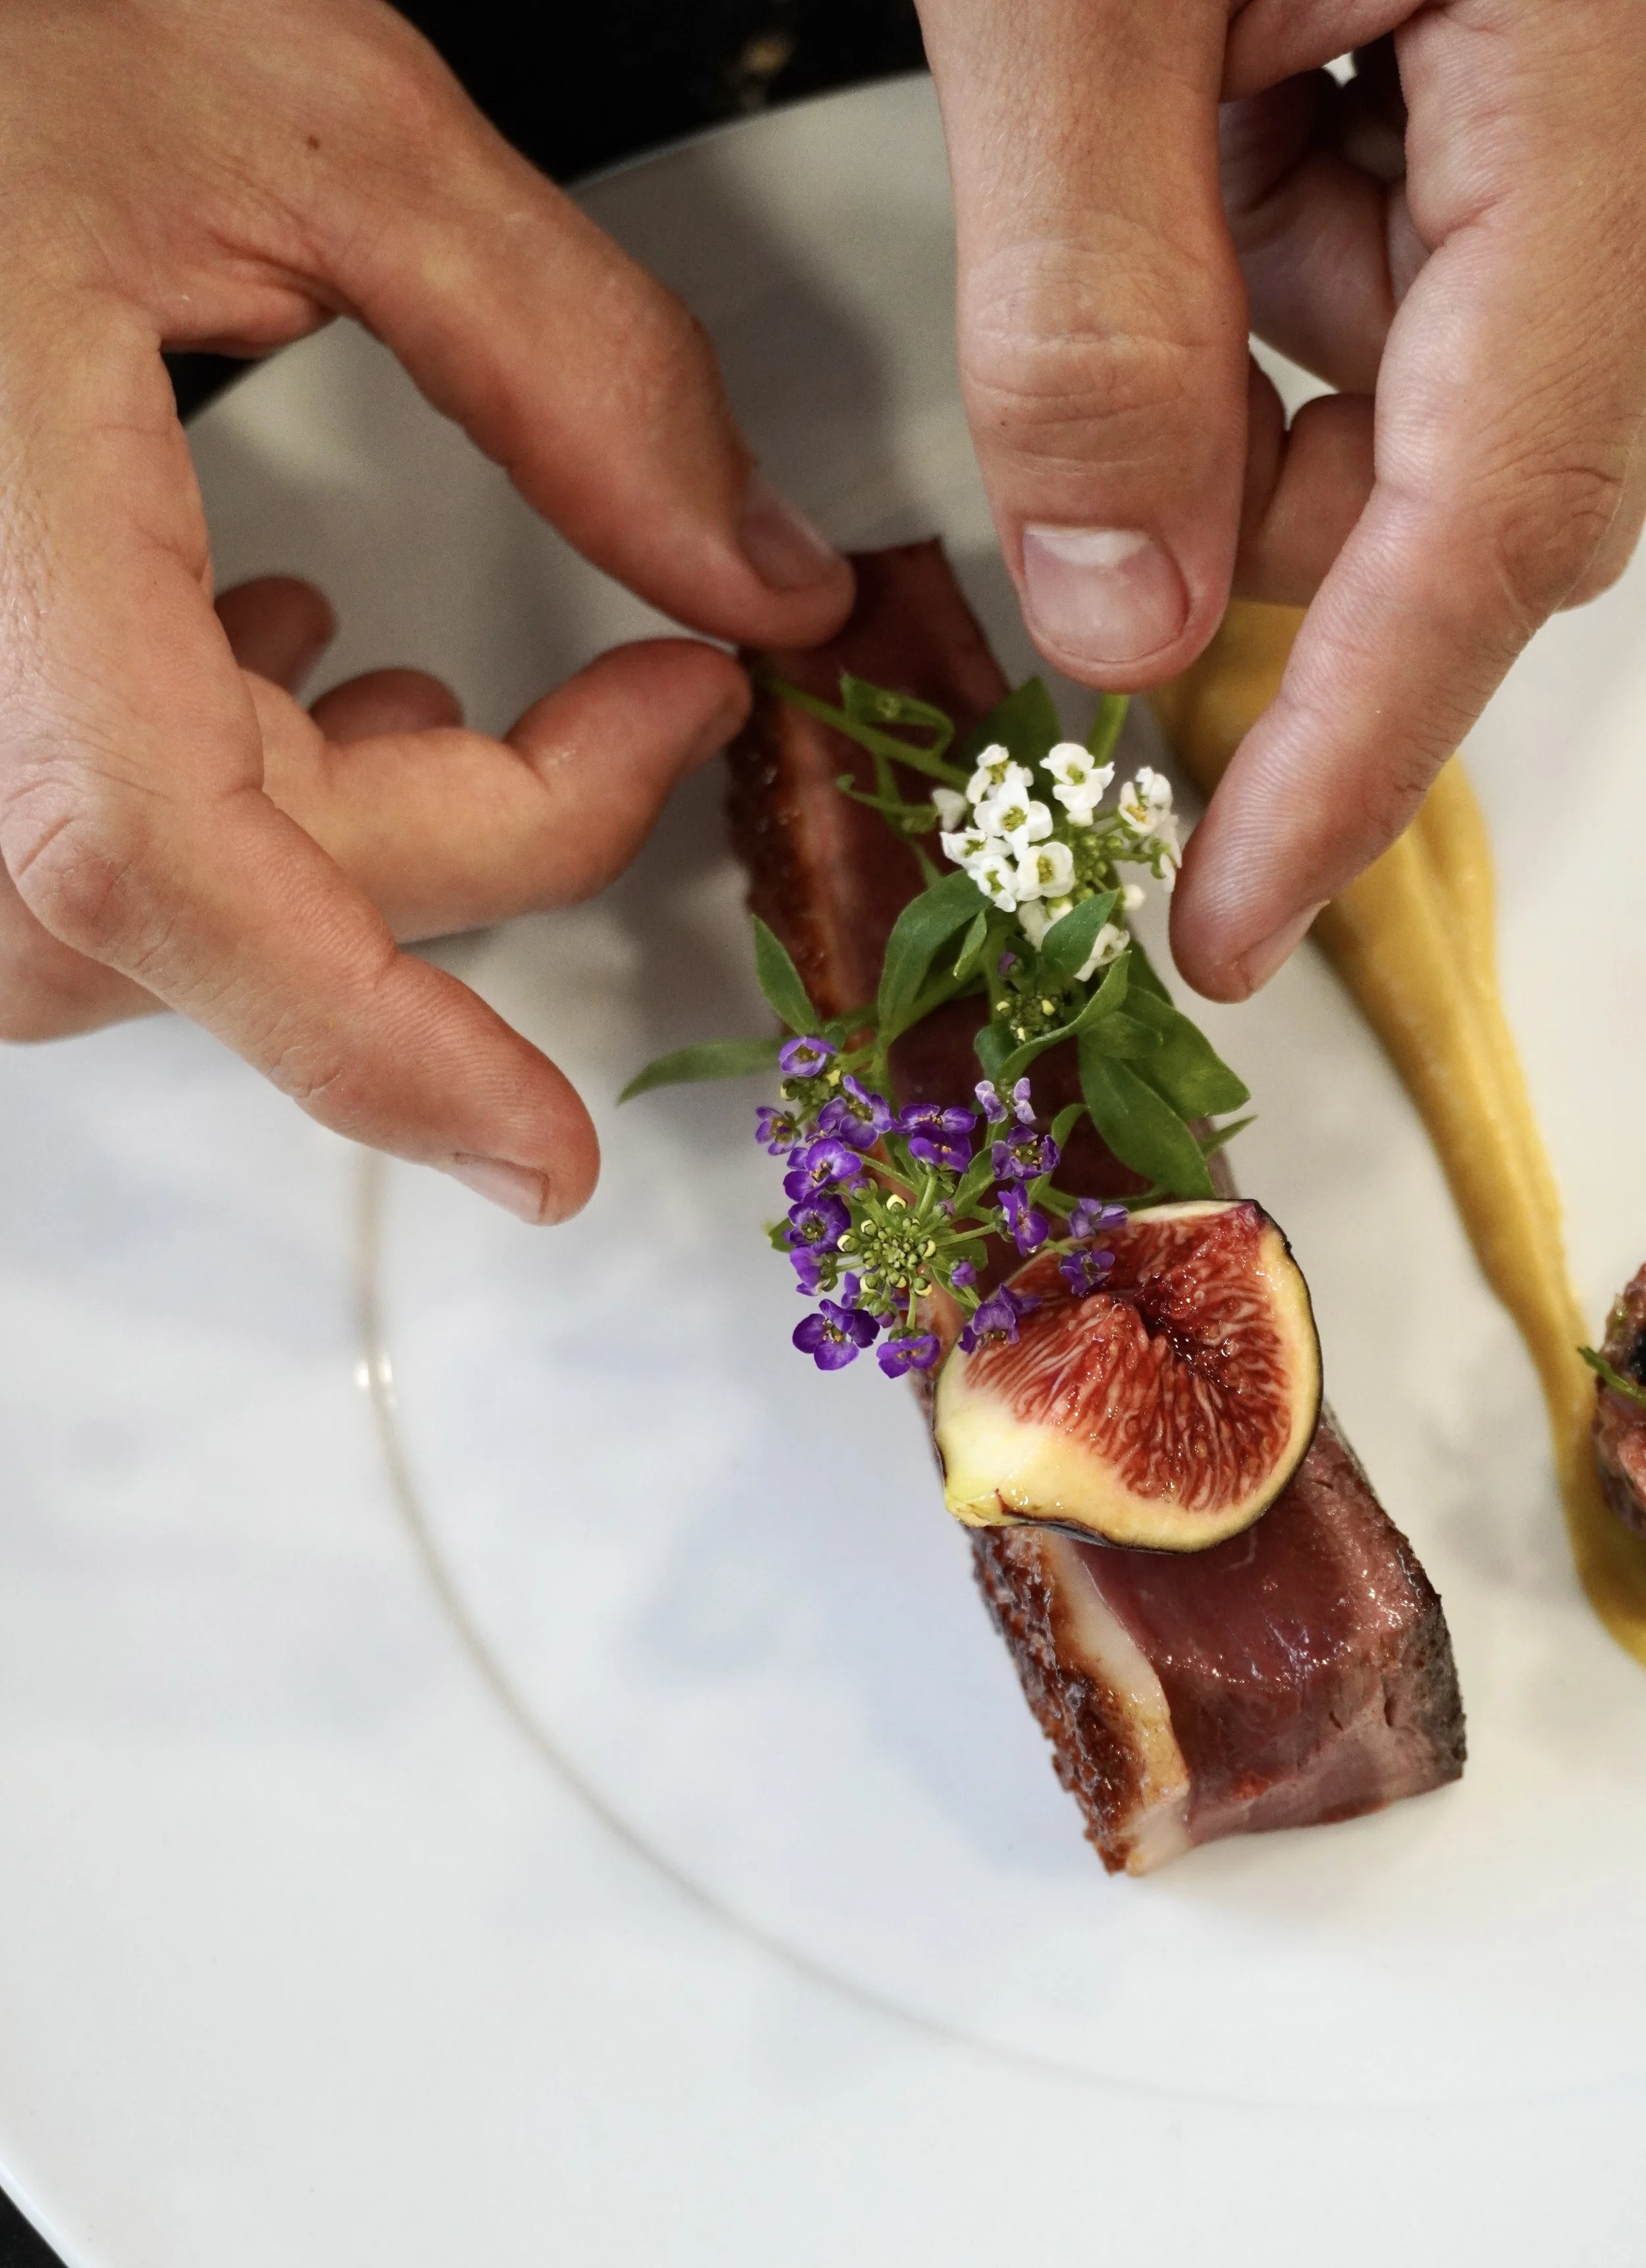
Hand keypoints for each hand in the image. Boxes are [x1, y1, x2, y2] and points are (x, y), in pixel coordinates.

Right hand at [0, 0, 851, 1219]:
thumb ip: (572, 361)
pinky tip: (280, 659)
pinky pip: (81, 830)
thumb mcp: (312, 115)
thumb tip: (759, 580)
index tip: (547, 1152)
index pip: (181, 877)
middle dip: (477, 833)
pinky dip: (225, 795)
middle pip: (226, 899)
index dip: (379, 1048)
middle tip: (655, 703)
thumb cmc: (1, 4)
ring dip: (338, 839)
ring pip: (150, 902)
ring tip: (448, 696)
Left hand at [917, 0, 1645, 995]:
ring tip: (1156, 156)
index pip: (1499, 506)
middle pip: (1487, 479)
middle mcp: (1612, 103)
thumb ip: (1093, 310)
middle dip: (1271, 532)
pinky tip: (1198, 131)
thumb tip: (1125, 621)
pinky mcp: (1478, 78)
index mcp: (1589, 49)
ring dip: (1238, 381)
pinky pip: (1376, 276)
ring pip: (1415, 396)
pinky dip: (1251, 279)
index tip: (1228, 925)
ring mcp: (1559, 100)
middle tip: (1104, 471)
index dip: (1354, 750)